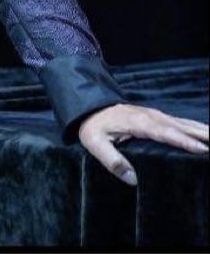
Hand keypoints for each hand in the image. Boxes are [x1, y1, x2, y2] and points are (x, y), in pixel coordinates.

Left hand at [78, 102, 208, 185]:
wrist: (90, 108)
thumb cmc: (93, 127)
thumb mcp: (94, 143)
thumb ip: (111, 160)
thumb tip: (132, 179)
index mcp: (137, 123)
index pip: (164, 133)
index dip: (183, 141)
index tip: (202, 150)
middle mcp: (151, 117)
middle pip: (181, 126)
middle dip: (202, 135)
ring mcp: (156, 115)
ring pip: (185, 123)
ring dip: (203, 130)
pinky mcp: (158, 118)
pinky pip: (181, 123)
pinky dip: (196, 128)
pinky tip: (207, 134)